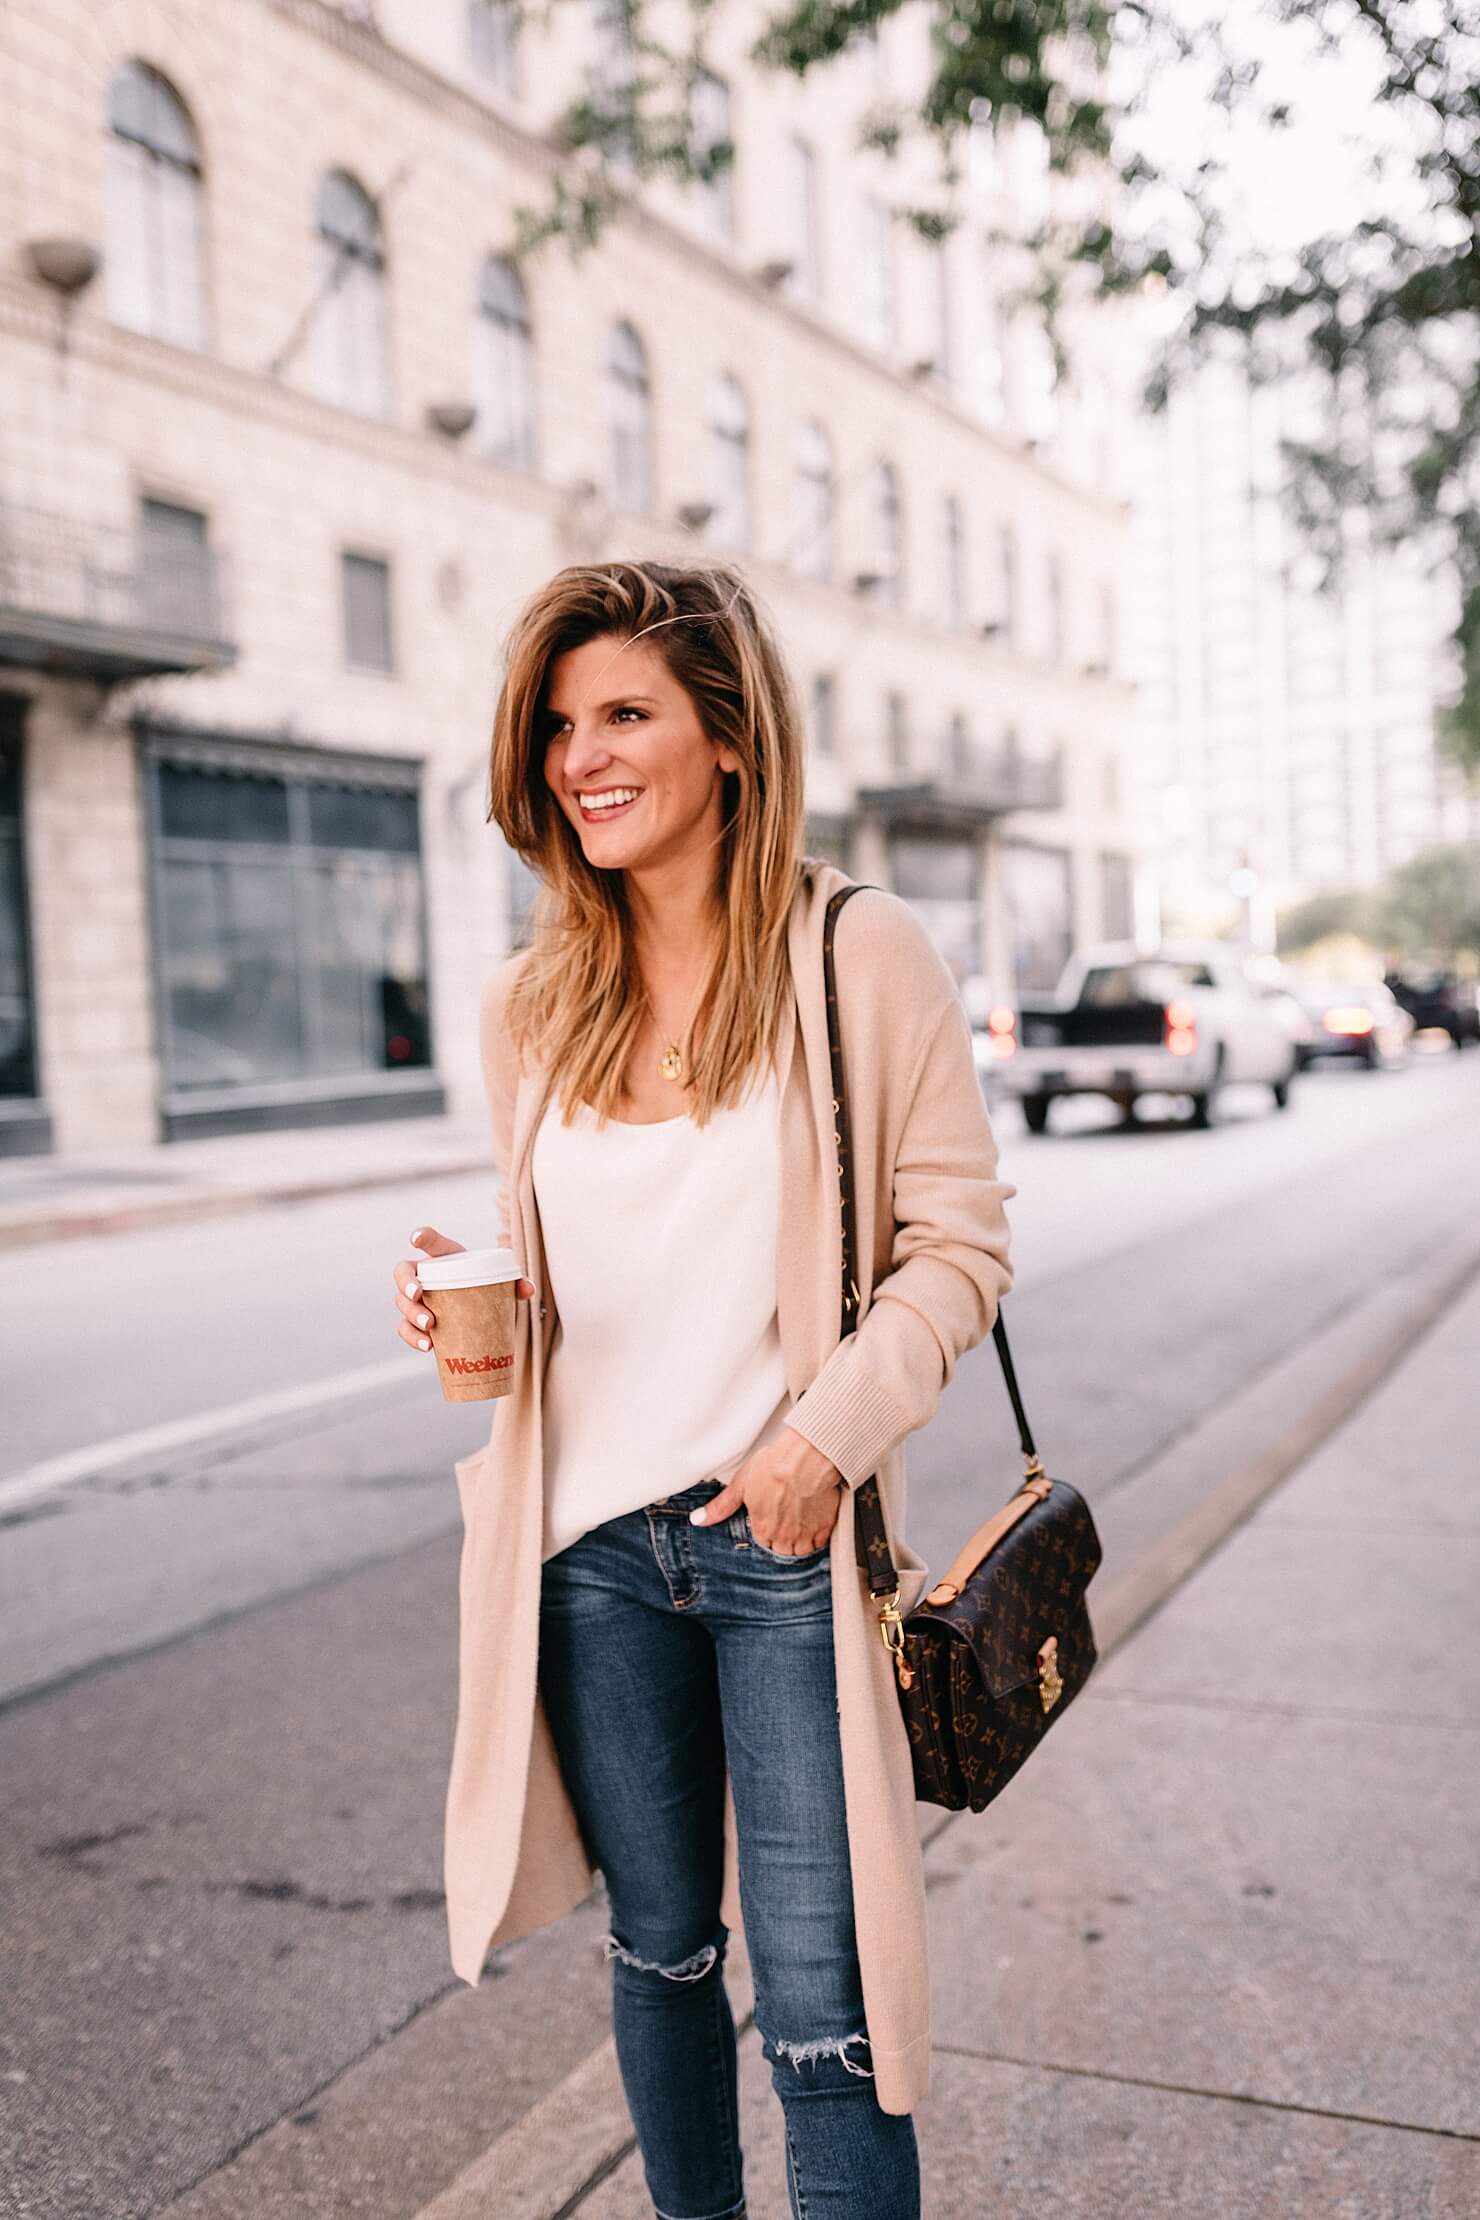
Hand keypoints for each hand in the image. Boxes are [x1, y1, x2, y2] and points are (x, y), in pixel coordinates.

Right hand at [393, 1224, 536, 1353]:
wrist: (479, 1317)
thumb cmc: (486, 1290)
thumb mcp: (500, 1283)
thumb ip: (515, 1283)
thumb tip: (528, 1289)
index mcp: (444, 1258)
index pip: (430, 1241)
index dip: (421, 1236)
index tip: (416, 1239)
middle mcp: (424, 1276)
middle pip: (403, 1273)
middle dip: (406, 1283)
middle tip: (419, 1294)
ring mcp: (417, 1300)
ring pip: (402, 1303)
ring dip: (411, 1314)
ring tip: (430, 1325)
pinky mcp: (416, 1324)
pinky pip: (405, 1330)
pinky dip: (413, 1338)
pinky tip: (427, 1345)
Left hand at [695, 1428, 844, 1554]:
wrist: (807, 1458)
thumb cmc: (774, 1466)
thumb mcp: (741, 1483)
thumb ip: (721, 1507)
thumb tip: (697, 1520)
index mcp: (762, 1528)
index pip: (763, 1542)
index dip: (767, 1528)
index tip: (772, 1516)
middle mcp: (783, 1537)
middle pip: (783, 1550)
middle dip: (784, 1538)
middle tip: (787, 1518)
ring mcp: (806, 1534)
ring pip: (802, 1550)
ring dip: (801, 1540)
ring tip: (801, 1520)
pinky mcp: (826, 1527)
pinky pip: (821, 1542)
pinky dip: (818, 1535)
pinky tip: (815, 1519)